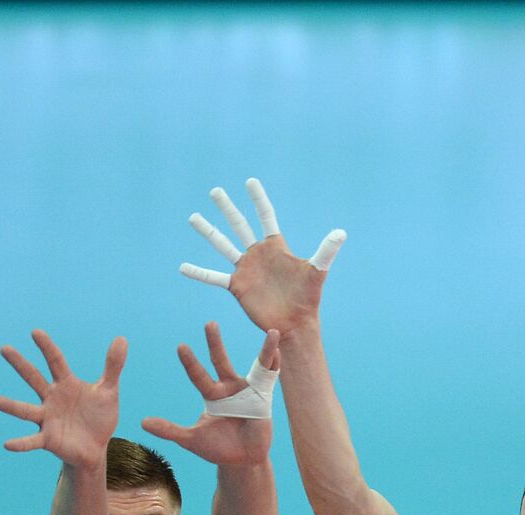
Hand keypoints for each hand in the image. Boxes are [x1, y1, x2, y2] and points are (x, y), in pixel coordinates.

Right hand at [0, 330, 125, 466]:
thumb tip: (122, 339)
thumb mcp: (109, 391)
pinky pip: (32, 441)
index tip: (36, 333)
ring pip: (26, 410)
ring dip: (11, 405)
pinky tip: (8, 444)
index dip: (47, 348)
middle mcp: (52, 399)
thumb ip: (113, 366)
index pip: (56, 362)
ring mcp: (47, 419)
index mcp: (66, 385)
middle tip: (4, 348)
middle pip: (34, 378)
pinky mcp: (48, 439)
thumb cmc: (99, 417)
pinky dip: (21, 443)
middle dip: (20, 364)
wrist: (97, 447)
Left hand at [142, 323, 279, 465]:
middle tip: (209, 324)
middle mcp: (230, 388)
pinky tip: (280, 350)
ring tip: (272, 331)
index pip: (198, 375)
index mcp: (212, 395)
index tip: (181, 346)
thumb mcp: (191, 439)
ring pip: (255, 364)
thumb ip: (169, 430)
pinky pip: (271, 378)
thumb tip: (142, 423)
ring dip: (264, 348)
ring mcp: (249, 391)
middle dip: (215, 343)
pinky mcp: (264, 397)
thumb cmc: (218, 448)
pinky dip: (276, 363)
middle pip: (221, 360)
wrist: (242, 460)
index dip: (190, 363)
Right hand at [179, 178, 345, 335]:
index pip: (265, 217)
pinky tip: (182, 267)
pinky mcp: (237, 286)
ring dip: (208, 231)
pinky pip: (214, 277)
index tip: (250, 181)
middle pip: (239, 225)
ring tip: (193, 217)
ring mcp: (246, 269)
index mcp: (275, 247)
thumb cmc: (308, 298)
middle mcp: (258, 255)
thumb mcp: (317, 271)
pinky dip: (199, 272)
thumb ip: (326, 251)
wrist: (295, 323)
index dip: (258, 200)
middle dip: (227, 208)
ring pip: (223, 245)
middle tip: (215, 191)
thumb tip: (341, 232)